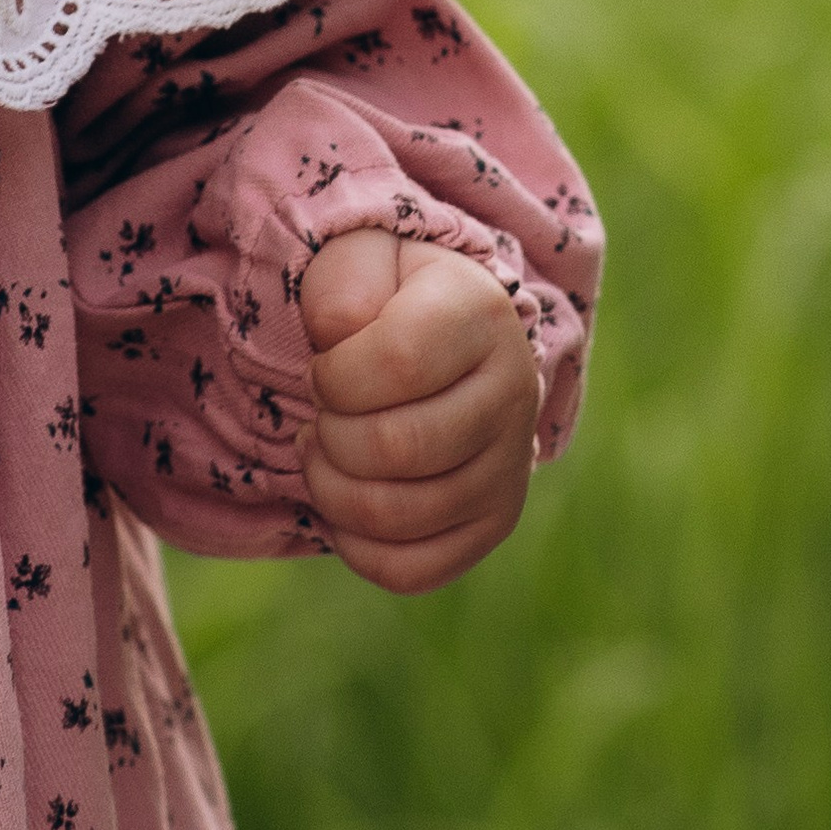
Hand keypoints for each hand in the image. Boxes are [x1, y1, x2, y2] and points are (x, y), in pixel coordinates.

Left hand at [298, 230, 539, 592]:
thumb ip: (341, 283)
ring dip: (332, 491)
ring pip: (403, 515)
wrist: (441, 335)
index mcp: (482, 314)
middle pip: (399, 448)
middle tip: (317, 418)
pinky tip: (342, 506)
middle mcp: (513, 393)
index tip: (321, 370)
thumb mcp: (360, 259)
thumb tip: (340, 337)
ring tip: (321, 455)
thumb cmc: (385, 294)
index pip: (397, 364)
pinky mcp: (495, 525)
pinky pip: (415, 570)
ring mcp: (511, 468)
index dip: (334, 377)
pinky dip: (359, 548)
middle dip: (330, 438)